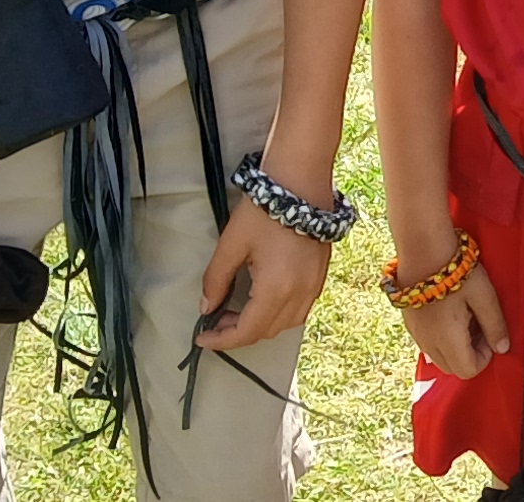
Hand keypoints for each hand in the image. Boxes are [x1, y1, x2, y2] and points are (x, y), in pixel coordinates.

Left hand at [194, 201, 331, 349]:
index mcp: (276, 289)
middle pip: (267, 331)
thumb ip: (216, 279)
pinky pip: (299, 309)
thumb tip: (207, 307)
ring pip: (286, 324)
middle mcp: (300, 294)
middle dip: (238, 333)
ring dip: (260, 325)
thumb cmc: (263, 211)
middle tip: (216, 321)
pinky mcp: (320, 276)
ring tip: (238, 312)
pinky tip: (262, 300)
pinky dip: (278, 314)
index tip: (202, 339)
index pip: (247, 332)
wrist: (301, 181)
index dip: (222, 341)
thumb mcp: (231, 244)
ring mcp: (314, 286)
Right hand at [394, 240, 510, 378]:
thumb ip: (494, 325)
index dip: (484, 356)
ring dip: (455, 346)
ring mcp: (415, 334)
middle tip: (478, 323)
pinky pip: (428, 343)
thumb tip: (503, 349)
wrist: (422, 247)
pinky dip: (441, 337)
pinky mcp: (409, 323)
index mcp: (448, 340)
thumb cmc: (458, 271)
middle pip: (452, 368)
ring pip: (439, 357)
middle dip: (469, 353)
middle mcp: (428, 343)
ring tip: (464, 316)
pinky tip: (448, 311)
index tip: (488, 331)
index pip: (468, 370)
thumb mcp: (484, 296)